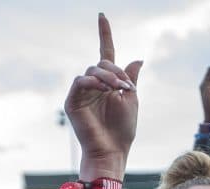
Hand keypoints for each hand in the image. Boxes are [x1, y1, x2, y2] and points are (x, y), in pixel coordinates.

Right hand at [64, 14, 141, 171]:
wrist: (112, 150)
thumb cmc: (123, 130)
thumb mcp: (132, 100)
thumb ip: (130, 78)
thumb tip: (137, 58)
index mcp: (107, 84)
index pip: (105, 54)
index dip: (104, 35)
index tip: (102, 16)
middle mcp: (93, 86)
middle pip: (101, 63)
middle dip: (115, 71)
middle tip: (126, 86)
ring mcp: (81, 93)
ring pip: (91, 70)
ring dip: (107, 77)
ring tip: (117, 89)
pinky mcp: (72, 102)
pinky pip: (80, 82)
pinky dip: (93, 82)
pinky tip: (104, 90)